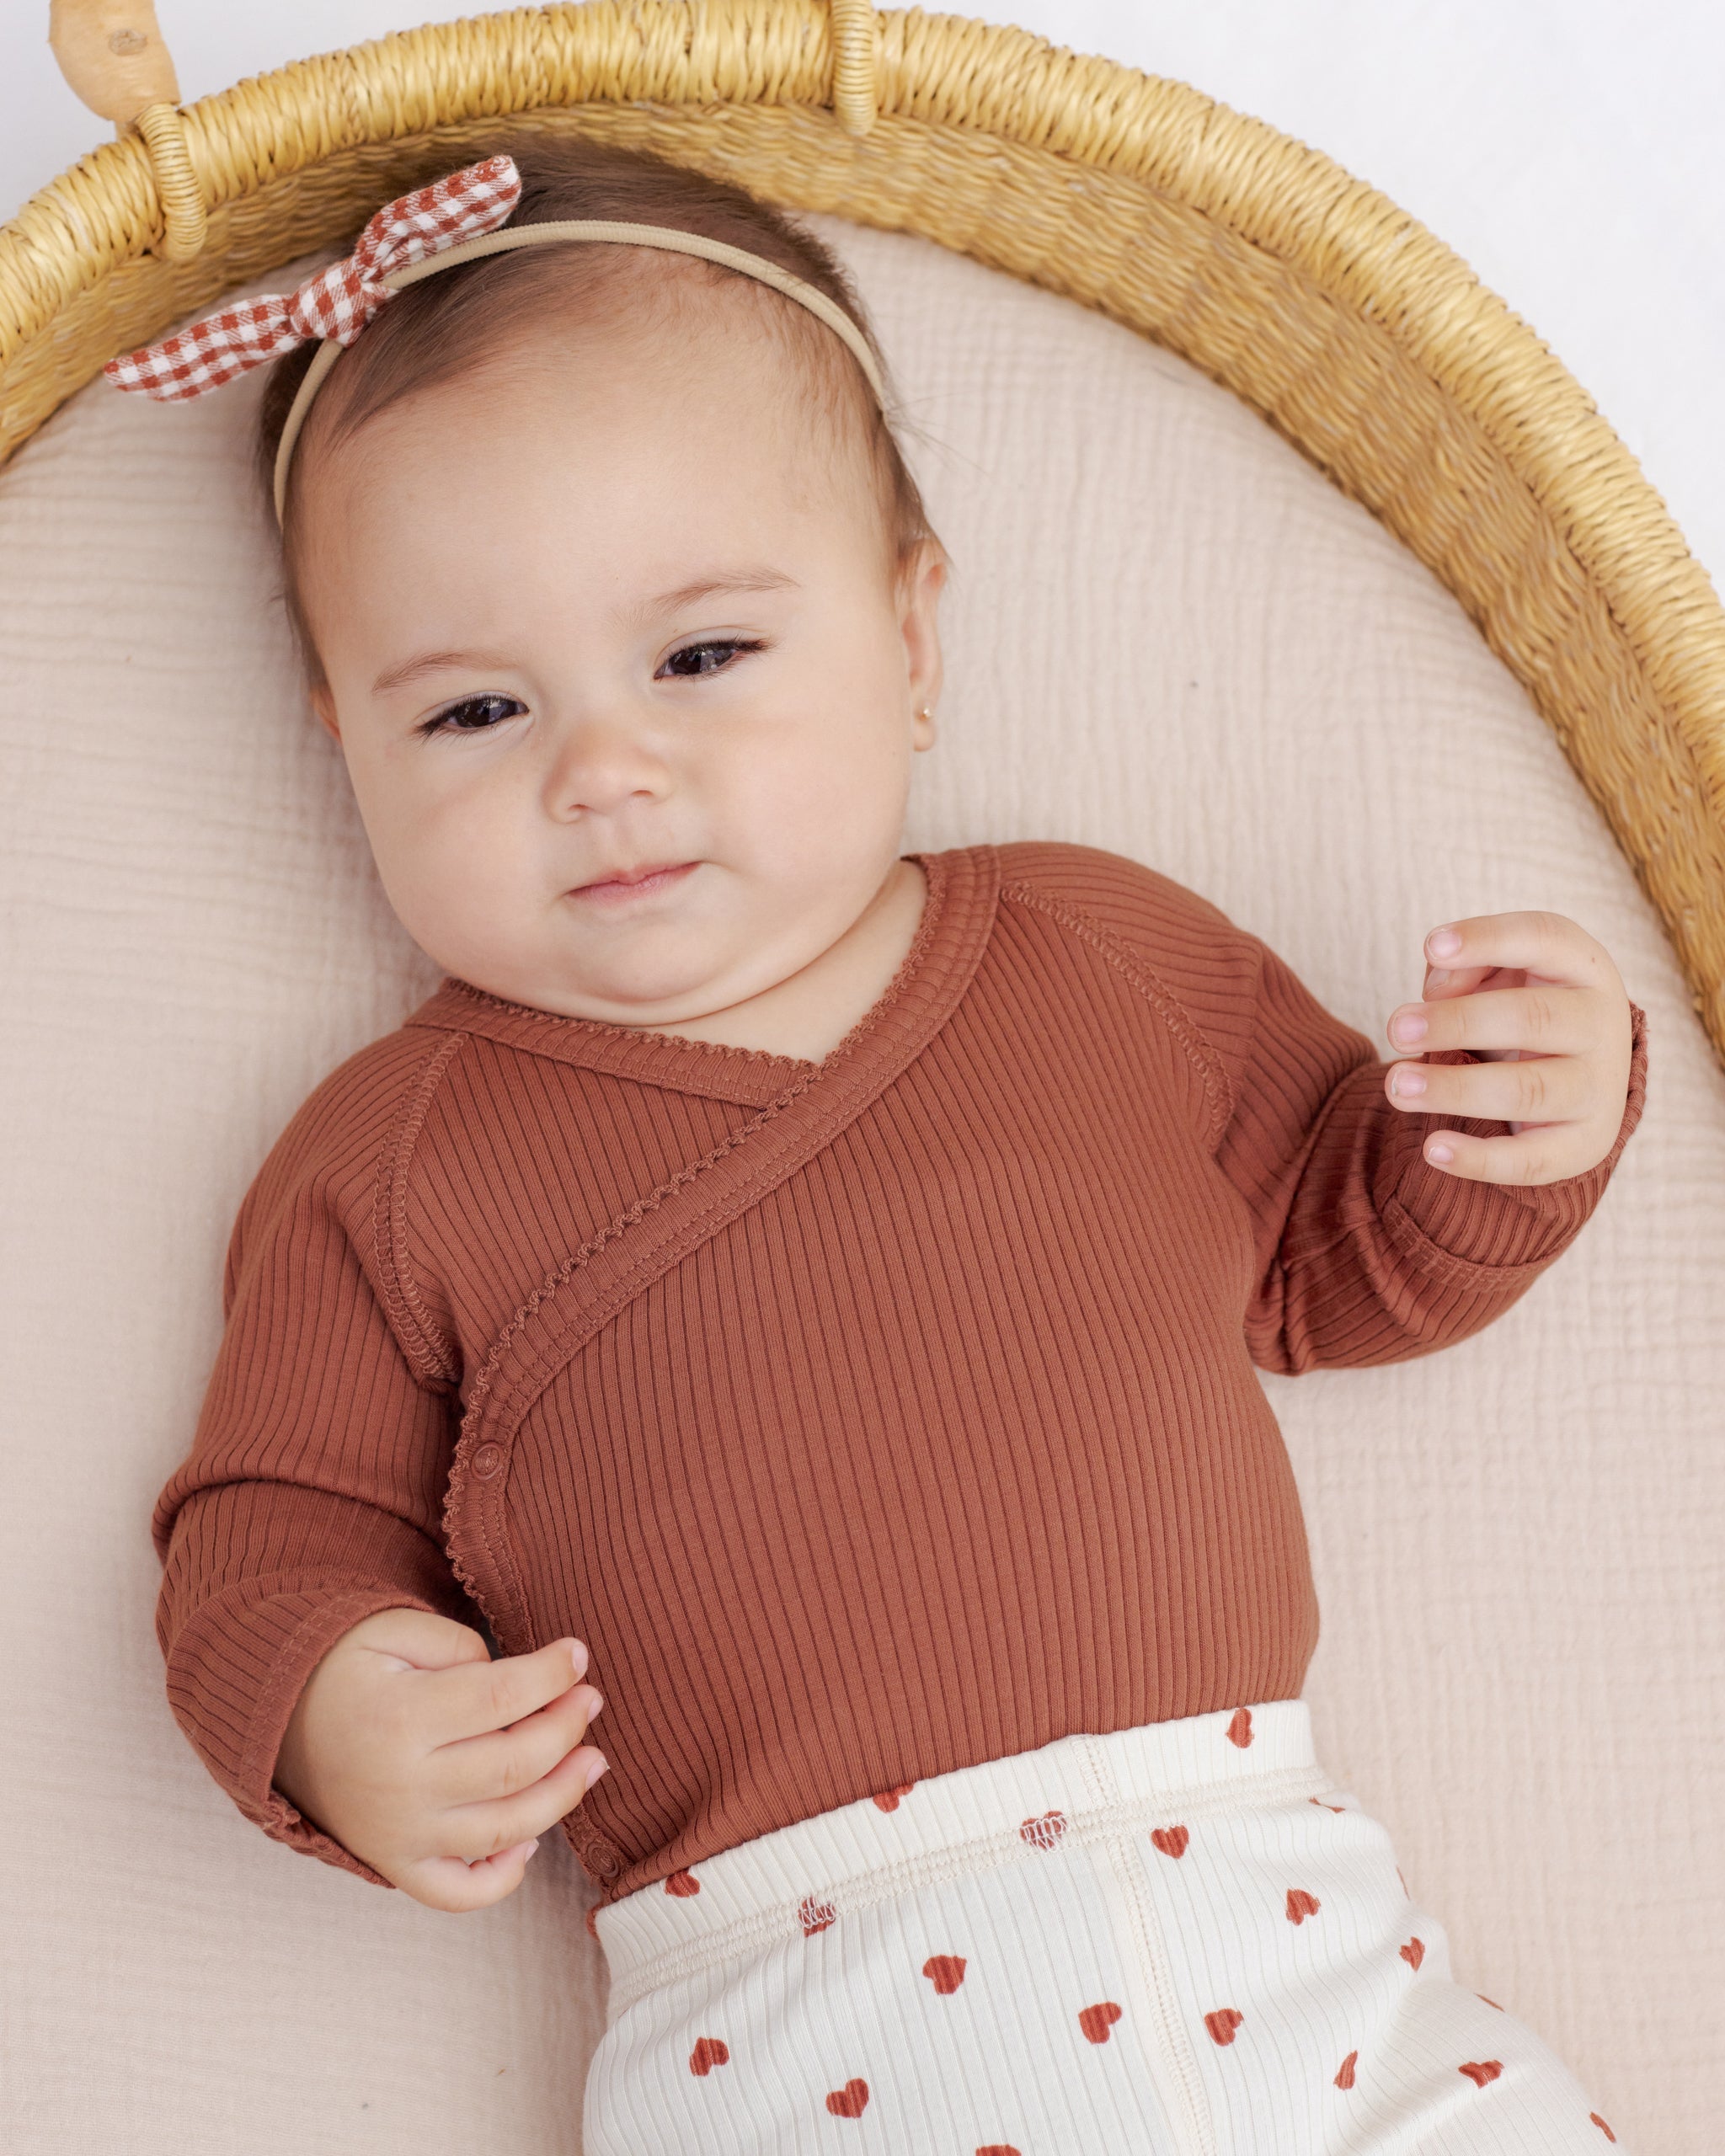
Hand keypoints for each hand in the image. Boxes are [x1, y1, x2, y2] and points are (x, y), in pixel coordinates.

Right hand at [273, 1606, 607, 1911]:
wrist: (274, 1719)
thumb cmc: (345, 1665)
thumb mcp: (395, 1630)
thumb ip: (460, 1648)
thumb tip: (519, 1686)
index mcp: (401, 1718)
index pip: (503, 1699)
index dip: (553, 1675)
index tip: (578, 1654)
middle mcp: (402, 1787)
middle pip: (514, 1767)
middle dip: (568, 1730)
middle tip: (591, 1700)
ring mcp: (399, 1836)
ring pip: (504, 1831)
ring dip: (562, 1796)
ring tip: (593, 1760)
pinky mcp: (394, 1865)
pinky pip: (458, 1893)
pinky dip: (503, 1877)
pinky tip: (533, 1838)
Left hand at [1382, 910, 1632, 1185]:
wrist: (1578, 1077)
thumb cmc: (1518, 1008)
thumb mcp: (1497, 974)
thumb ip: (1464, 968)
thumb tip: (1436, 993)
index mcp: (1583, 966)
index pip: (1543, 938)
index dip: (1488, 939)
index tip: (1432, 946)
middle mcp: (1601, 1024)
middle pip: (1532, 1019)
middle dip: (1458, 1022)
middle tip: (1396, 1028)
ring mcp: (1599, 1088)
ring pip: (1528, 1090)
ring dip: (1456, 1088)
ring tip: (1397, 1085)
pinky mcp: (1584, 1144)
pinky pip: (1533, 1159)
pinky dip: (1481, 1160)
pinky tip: (1432, 1149)